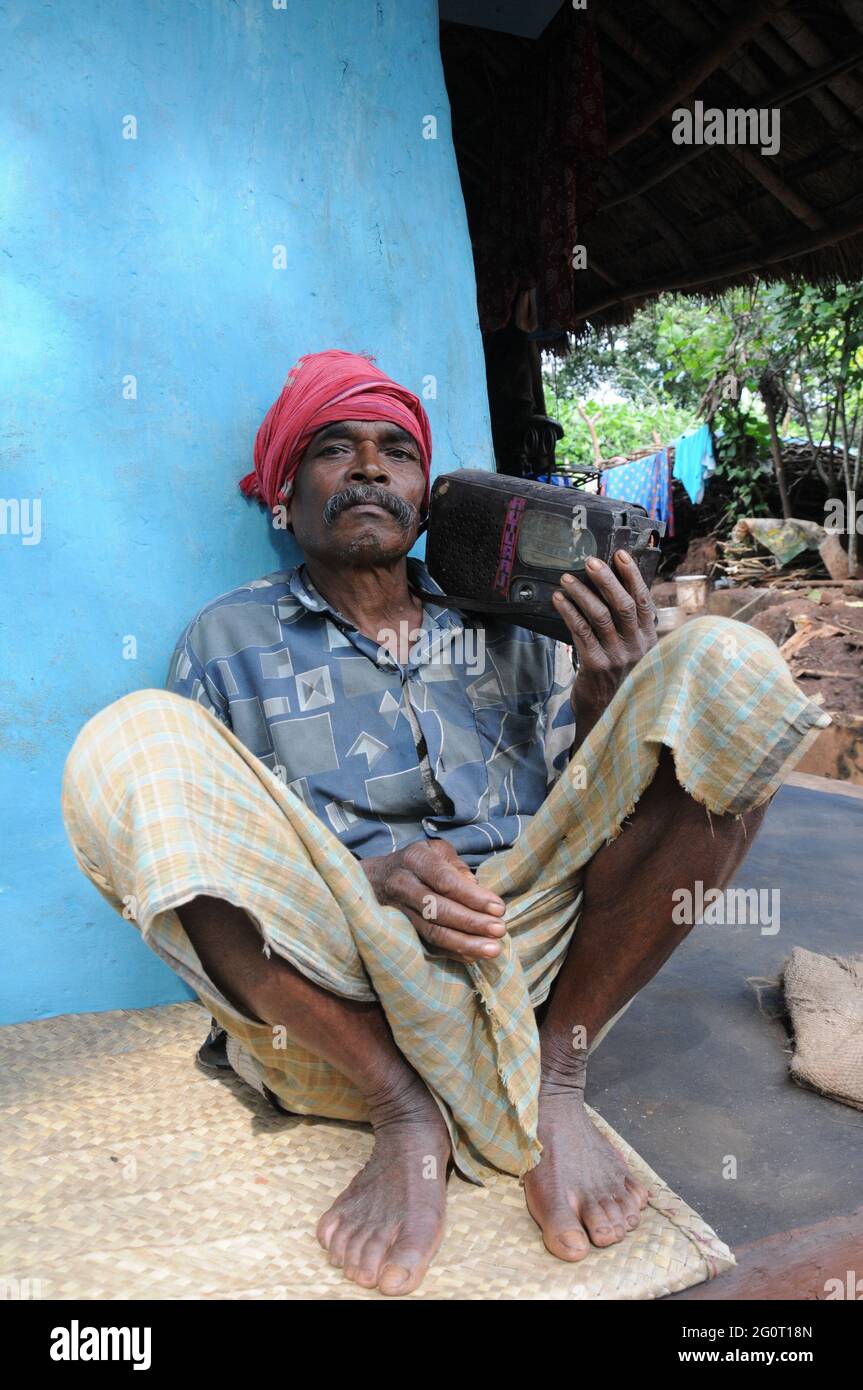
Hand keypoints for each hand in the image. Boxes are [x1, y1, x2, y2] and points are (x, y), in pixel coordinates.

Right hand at [359, 839, 506, 961]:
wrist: (374, 879)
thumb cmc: (417, 862)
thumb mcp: (436, 851)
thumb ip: (457, 866)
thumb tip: (475, 887)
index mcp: (415, 859)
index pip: (445, 879)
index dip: (472, 896)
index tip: (498, 908)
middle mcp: (402, 884)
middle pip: (438, 909)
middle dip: (472, 922)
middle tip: (499, 930)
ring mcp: (398, 911)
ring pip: (432, 932)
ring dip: (465, 943)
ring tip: (493, 950)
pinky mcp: (400, 931)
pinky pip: (427, 945)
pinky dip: (452, 953)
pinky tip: (474, 957)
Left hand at [552, 550, 657, 739]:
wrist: (609, 716)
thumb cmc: (619, 680)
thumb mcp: (633, 653)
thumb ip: (629, 628)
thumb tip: (615, 589)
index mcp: (648, 639)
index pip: (644, 601)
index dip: (633, 577)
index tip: (621, 555)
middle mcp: (637, 646)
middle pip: (623, 605)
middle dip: (607, 579)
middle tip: (591, 561)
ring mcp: (617, 656)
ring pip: (600, 616)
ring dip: (582, 593)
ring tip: (566, 578)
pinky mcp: (596, 665)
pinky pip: (581, 632)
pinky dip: (569, 612)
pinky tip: (559, 600)